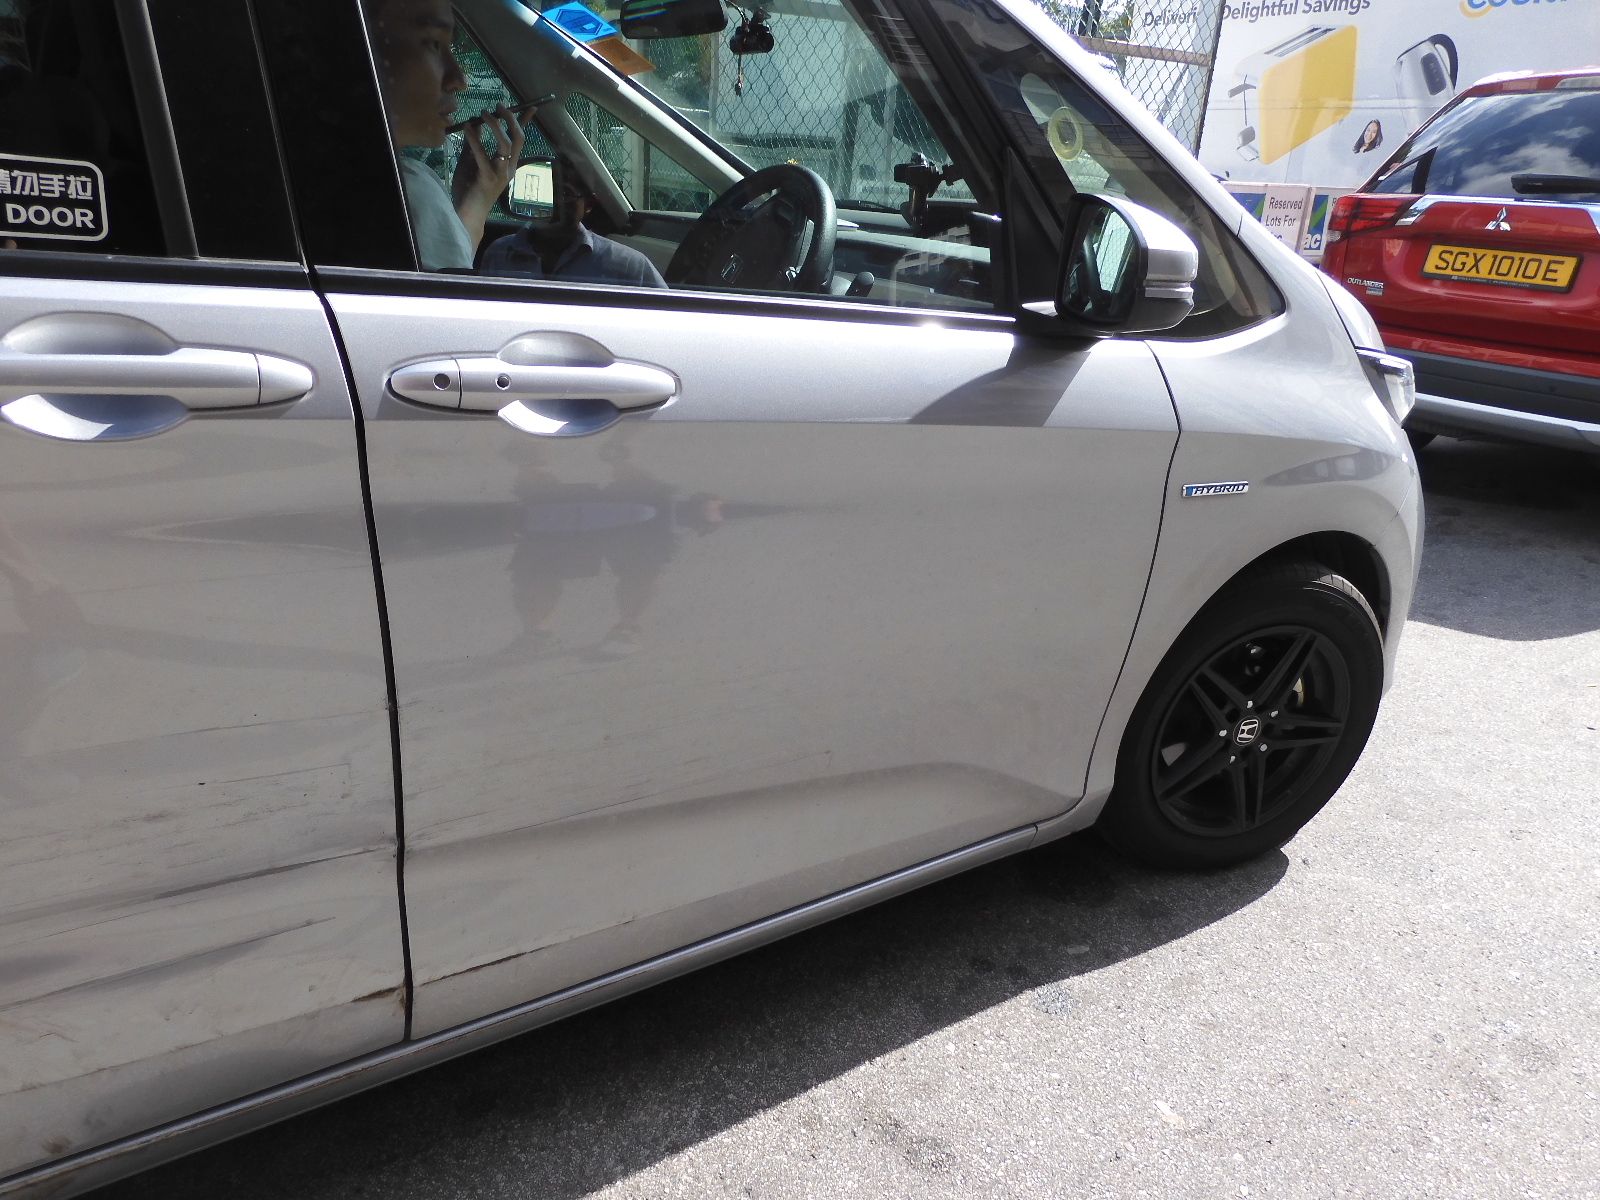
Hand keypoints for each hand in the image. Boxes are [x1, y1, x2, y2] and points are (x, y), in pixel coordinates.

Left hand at [451, 103, 525, 250]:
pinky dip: (475, 139)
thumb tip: (476, 124)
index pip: (519, 140)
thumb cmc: (468, 189)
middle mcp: (509, 168)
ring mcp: (500, 174)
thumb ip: (476, 144)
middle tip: (498, 105)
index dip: (525, 122)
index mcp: (508, 164)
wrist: (466, 214)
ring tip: (483, 113)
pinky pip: (483, 155)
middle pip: (517, 139)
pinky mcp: (488, 179)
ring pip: (506, 144)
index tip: (531, 106)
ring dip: (495, 125)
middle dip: (510, 119)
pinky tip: (467, 128)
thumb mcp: (472, 160)